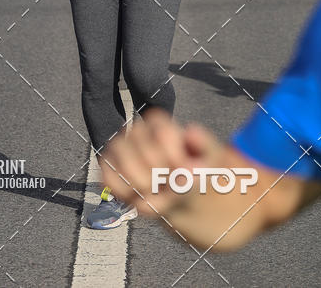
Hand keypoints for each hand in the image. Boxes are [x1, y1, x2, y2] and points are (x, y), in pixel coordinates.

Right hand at [102, 109, 221, 219]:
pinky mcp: (110, 170)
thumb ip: (205, 146)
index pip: (161, 131)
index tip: (184, 169)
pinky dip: (125, 192)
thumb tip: (190, 132)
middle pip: (140, 148)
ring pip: (121, 163)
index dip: (173, 154)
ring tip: (157, 192)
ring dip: (142, 184)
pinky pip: (109, 179)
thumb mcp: (212, 158)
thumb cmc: (196, 170)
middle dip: (158, 172)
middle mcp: (137, 132)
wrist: (183, 191)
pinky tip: (141, 197)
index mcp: (161, 124)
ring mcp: (121, 150)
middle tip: (170, 183)